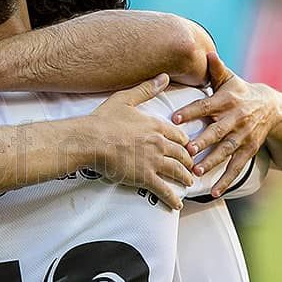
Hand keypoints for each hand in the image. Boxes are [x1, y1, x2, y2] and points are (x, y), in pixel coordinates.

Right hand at [85, 75, 196, 208]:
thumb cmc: (103, 120)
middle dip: (188, 162)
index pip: (179, 136)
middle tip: (191, 167)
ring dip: (185, 178)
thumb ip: (147, 89)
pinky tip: (177, 204)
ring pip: (177, 171)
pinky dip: (172, 198)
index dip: (185, 143)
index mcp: (156, 126)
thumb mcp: (126, 99)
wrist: (90, 140)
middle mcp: (159, 143)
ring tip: (188, 183)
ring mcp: (153, 161)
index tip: (186, 148)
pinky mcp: (144, 177)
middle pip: (182, 154)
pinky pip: (164, 190)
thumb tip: (164, 77)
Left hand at [170, 52, 278, 196]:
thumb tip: (205, 53)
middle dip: (202, 140)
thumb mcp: (229, 79)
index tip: (174, 118)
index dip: (190, 111)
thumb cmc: (240, 92)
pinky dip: (226, 181)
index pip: (206, 105)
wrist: (273, 109)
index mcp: (227, 101)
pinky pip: (236, 167)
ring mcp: (243, 136)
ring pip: (226, 151)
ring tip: (196, 171)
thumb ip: (215, 69)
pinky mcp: (248, 151)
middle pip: (217, 131)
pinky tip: (214, 192)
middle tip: (185, 149)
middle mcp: (236, 119)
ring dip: (212, 162)